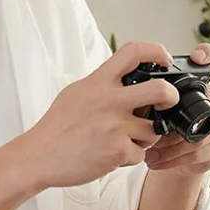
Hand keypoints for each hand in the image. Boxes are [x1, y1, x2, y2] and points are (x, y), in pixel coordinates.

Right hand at [25, 40, 181, 190]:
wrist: (38, 156)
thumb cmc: (56, 127)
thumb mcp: (76, 93)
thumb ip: (101, 85)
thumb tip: (126, 79)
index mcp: (98, 82)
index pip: (133, 52)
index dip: (156, 51)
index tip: (164, 59)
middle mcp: (109, 100)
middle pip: (161, 90)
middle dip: (171, 97)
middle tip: (167, 102)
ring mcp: (115, 126)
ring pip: (153, 130)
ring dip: (145, 137)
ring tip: (124, 140)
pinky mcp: (117, 150)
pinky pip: (140, 154)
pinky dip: (129, 158)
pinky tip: (111, 156)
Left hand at [143, 44, 209, 175]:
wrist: (168, 158)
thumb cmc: (156, 126)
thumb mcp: (147, 107)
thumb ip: (143, 96)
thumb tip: (126, 95)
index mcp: (196, 85)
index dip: (207, 56)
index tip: (196, 58)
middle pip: (202, 107)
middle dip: (172, 123)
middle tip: (149, 130)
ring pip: (197, 135)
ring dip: (168, 145)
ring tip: (147, 149)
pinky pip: (196, 153)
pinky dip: (171, 158)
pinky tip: (154, 160)